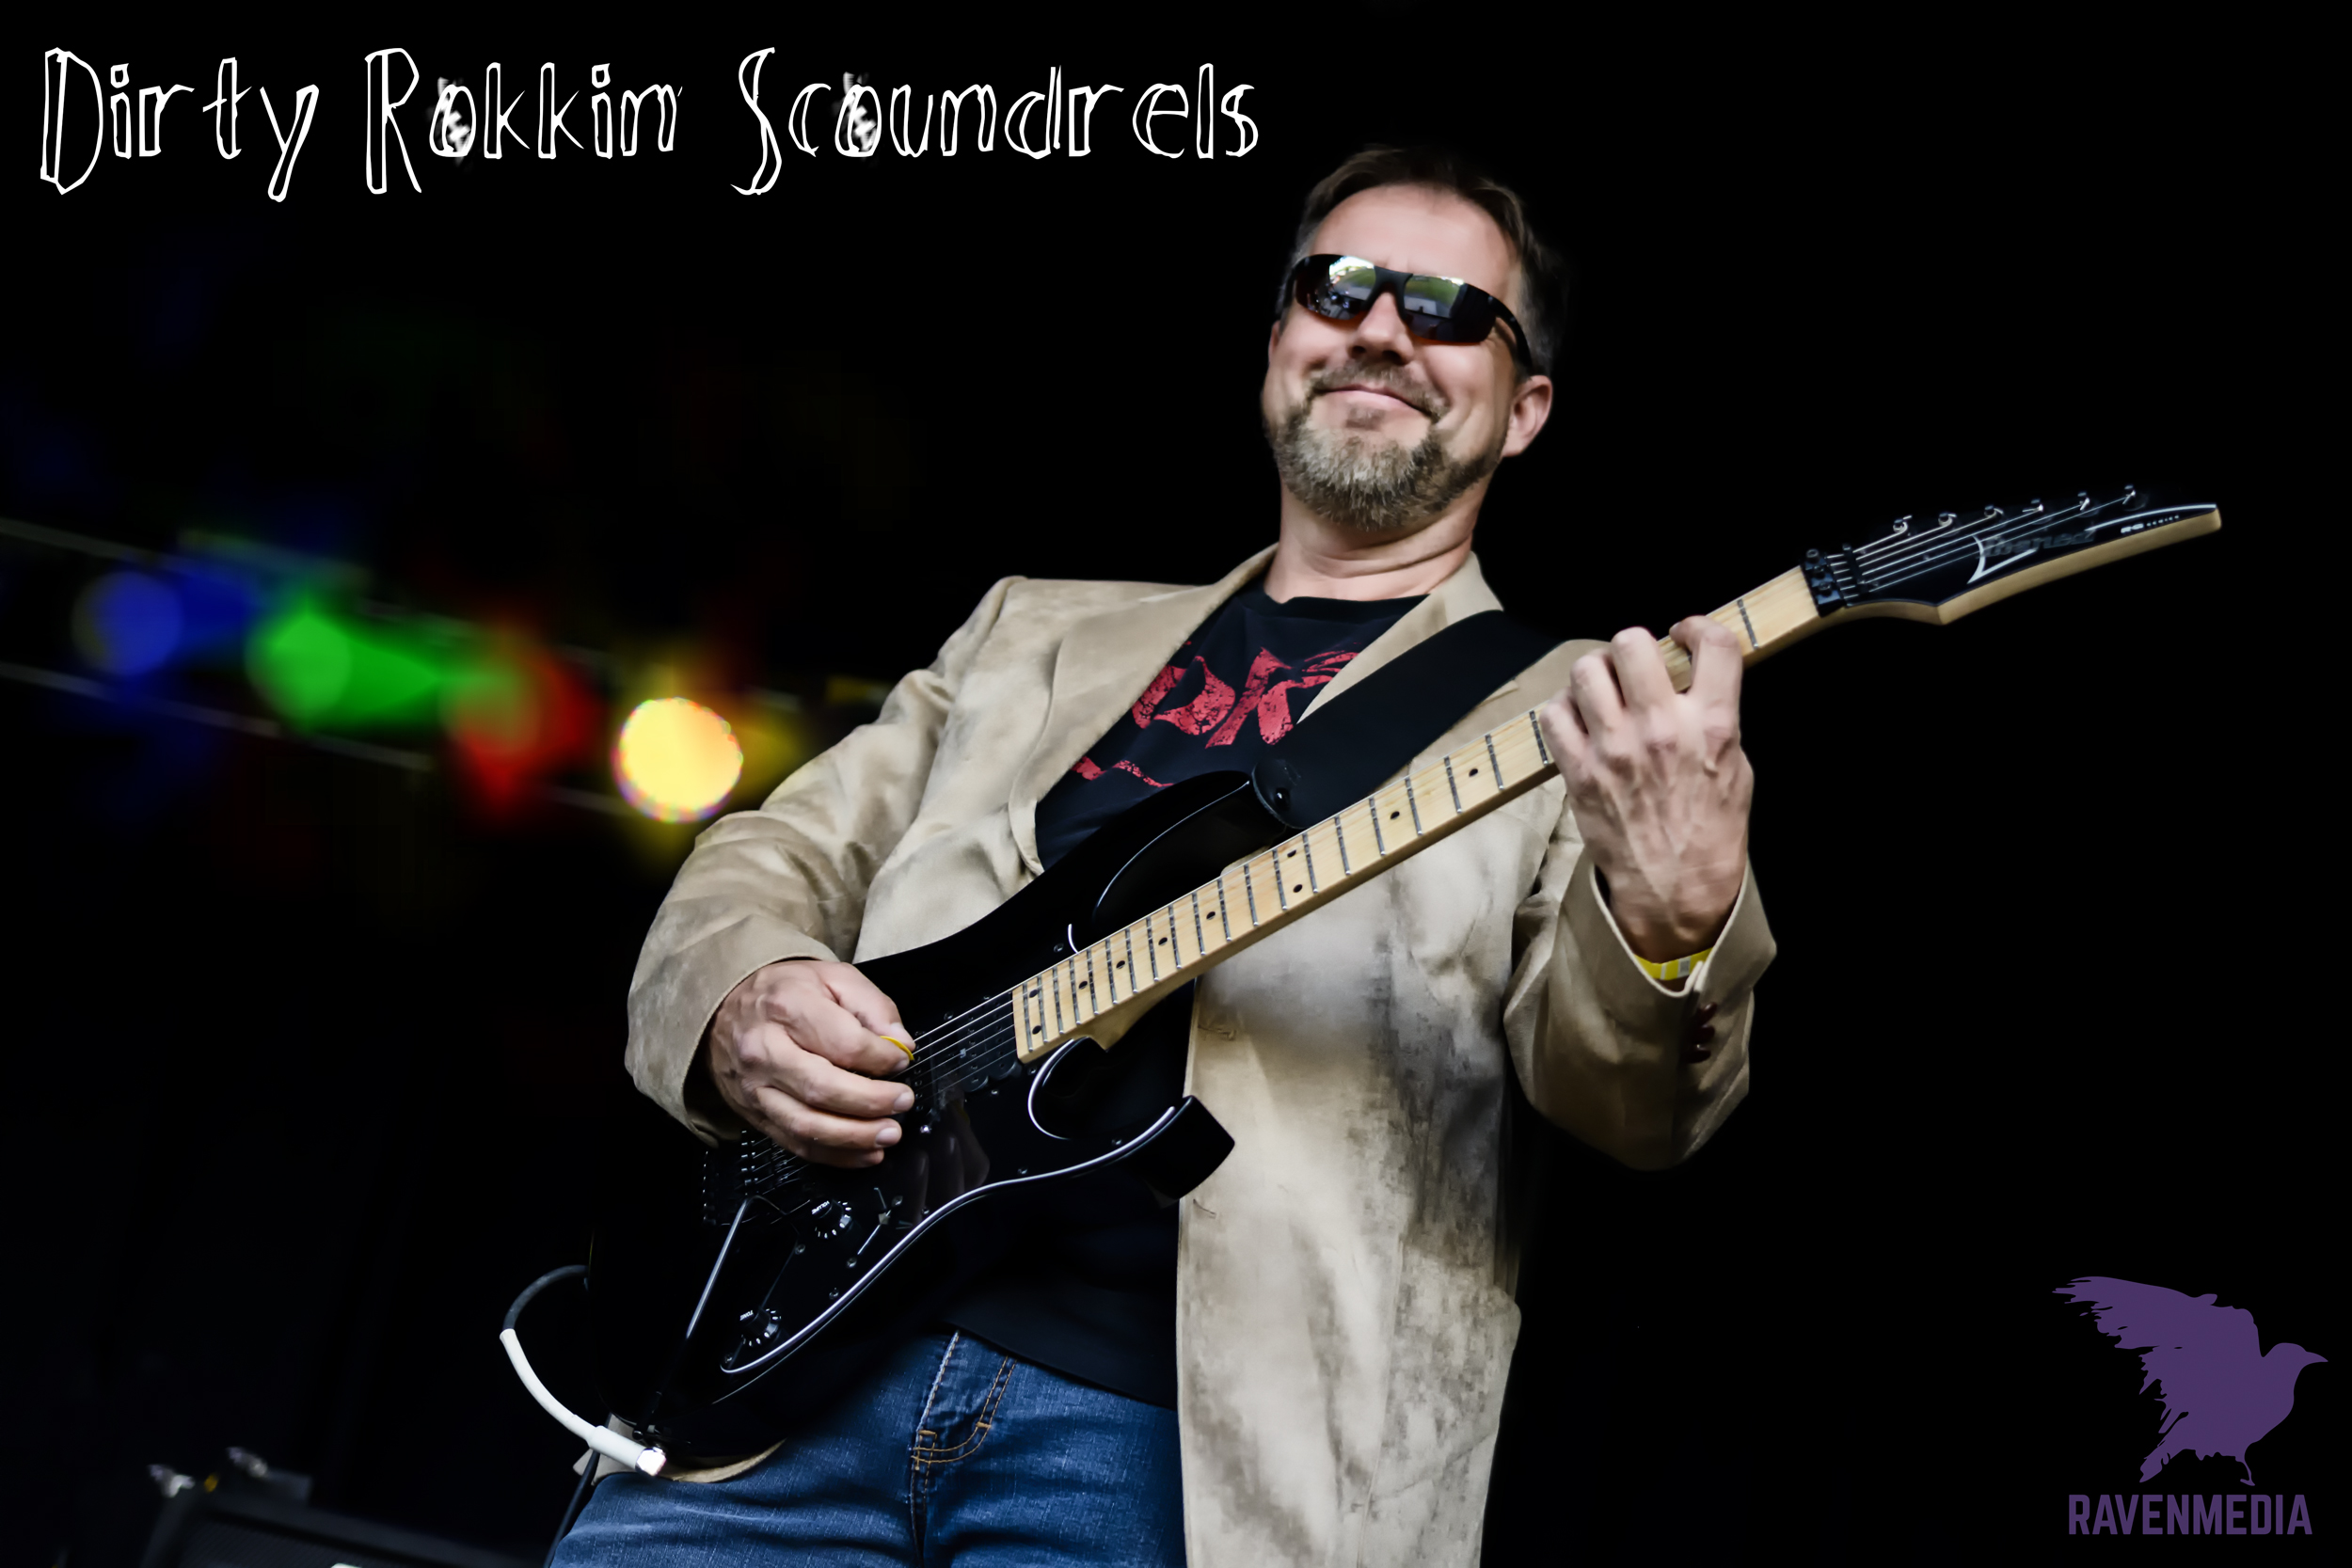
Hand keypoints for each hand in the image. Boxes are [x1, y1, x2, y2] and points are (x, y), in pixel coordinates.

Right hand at [701, 960, 915, 1167]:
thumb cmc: (784, 993)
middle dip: (871, 1102)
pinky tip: (863, 1152)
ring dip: (855, 1137)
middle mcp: (765, 1050)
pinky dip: (834, 1155)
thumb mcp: (832, 977)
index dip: (881, 1058)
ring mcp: (755, 1087)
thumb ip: (872, 1006)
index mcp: (788, 1007)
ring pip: (807, 1125)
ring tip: (888, 1134)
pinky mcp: (754, 1114)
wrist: (724, 1009)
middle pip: (822, 1088)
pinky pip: (795, 1143)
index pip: (844, 1043)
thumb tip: (899, 1043)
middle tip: (902, 1102)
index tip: (900, 1061)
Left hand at [1538, 617, 1753, 961]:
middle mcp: (1660, 730)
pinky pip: (1554, 713)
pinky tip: (1581, 722)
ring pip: (1586, 670)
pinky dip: (1564, 710)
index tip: (1685, 634)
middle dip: (1634, 646)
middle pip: (1632, 642)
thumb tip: (1693, 677)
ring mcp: (1614, 750)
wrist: (1675, 890)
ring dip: (1595, 674)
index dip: (1697, 627)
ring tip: (1604, 691)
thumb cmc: (1710, 832)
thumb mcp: (1737, 768)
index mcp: (1711, 726)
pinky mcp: (1578, 771)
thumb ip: (1716, 716)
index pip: (1713, 644)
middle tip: (1636, 665)